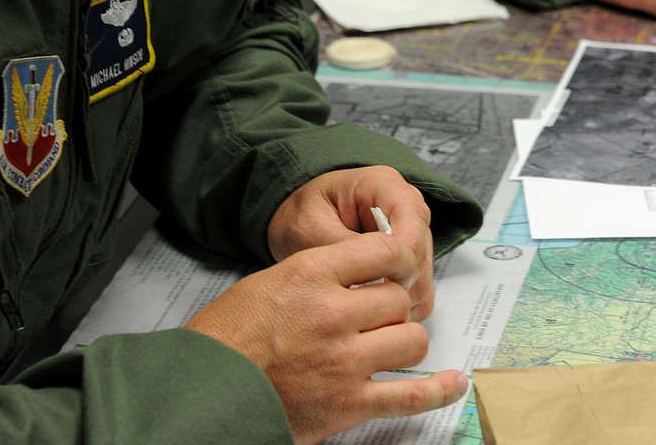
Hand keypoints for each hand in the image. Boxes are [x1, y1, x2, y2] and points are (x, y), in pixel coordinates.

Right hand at [185, 232, 467, 444]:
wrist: (201, 391)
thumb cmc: (226, 338)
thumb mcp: (269, 283)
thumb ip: (319, 275)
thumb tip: (363, 273)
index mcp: (312, 274)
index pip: (384, 250)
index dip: (398, 257)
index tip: (399, 264)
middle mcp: (334, 313)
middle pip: (398, 298)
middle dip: (393, 306)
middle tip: (378, 315)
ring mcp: (345, 361)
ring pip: (411, 340)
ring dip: (404, 341)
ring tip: (389, 344)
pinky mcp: (348, 404)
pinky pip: (409, 395)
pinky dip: (438, 391)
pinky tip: (454, 382)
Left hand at [267, 165, 438, 319]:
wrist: (296, 220)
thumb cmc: (301, 216)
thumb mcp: (309, 228)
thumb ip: (341, 249)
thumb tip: (371, 281)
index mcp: (383, 184)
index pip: (411, 220)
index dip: (400, 258)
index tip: (375, 287)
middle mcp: (405, 205)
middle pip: (422, 250)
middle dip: (398, 283)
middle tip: (363, 305)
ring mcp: (411, 232)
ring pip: (424, 274)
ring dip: (400, 299)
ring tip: (363, 313)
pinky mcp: (410, 258)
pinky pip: (418, 289)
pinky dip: (400, 307)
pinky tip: (371, 313)